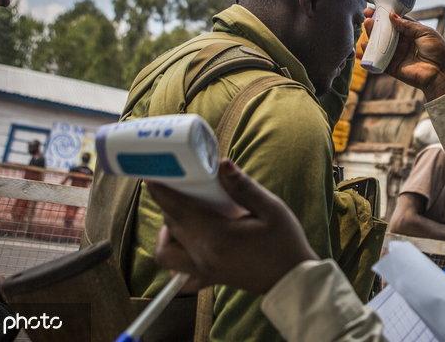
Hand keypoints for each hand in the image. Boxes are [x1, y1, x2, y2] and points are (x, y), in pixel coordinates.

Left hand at [147, 161, 318, 294]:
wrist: (292, 280)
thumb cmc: (285, 243)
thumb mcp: (272, 209)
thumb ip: (243, 187)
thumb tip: (222, 163)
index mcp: (217, 236)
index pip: (180, 210)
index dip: (163, 192)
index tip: (152, 176)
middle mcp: (203, 255)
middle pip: (171, 225)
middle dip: (168, 203)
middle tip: (179, 185)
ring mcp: (203, 270)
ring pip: (166, 252)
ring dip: (168, 231)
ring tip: (184, 214)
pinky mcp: (208, 277)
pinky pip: (178, 272)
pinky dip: (176, 258)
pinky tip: (187, 244)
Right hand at [364, 8, 444, 100]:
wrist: (441, 74)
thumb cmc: (438, 52)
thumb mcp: (425, 32)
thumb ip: (408, 25)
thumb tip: (391, 16)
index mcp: (411, 33)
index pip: (395, 22)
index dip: (385, 15)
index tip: (374, 8)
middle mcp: (402, 43)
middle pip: (385, 32)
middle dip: (375, 23)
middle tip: (367, 16)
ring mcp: (396, 55)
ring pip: (380, 44)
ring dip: (371, 36)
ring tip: (366, 26)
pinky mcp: (392, 67)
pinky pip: (378, 60)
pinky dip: (369, 54)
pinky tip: (362, 47)